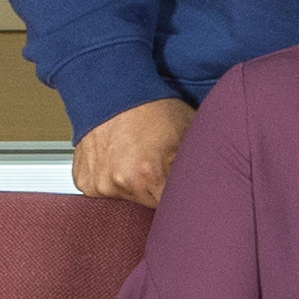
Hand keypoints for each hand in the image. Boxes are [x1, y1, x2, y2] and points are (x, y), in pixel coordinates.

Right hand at [72, 98, 193, 206]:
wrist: (113, 91)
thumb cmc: (152, 108)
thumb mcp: (189, 132)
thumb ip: (198, 164)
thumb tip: (213, 182)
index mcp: (149, 176)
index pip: (174, 208)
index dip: (183, 200)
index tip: (188, 191)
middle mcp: (119, 184)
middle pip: (150, 207)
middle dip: (160, 192)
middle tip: (164, 169)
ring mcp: (98, 185)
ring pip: (129, 201)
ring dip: (137, 188)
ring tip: (141, 162)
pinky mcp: (84, 183)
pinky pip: (107, 192)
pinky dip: (116, 182)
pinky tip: (123, 162)